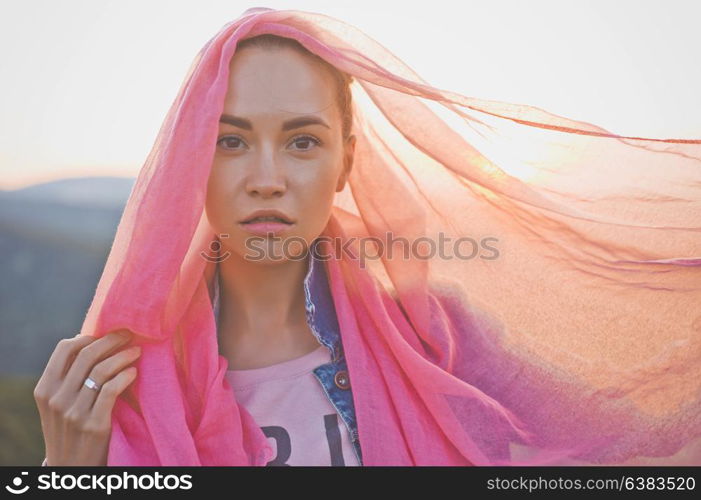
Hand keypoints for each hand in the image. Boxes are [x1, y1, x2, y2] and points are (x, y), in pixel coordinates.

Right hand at [33, 330, 140, 465]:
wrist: (71, 467)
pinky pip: (112, 389)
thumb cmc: (70, 428)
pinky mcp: (94, 424)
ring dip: (124, 356)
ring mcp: (74, 412)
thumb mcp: (58, 403)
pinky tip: (134, 373)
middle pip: (87, 354)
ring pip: (102, 370)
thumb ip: (68, 378)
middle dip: (112, 340)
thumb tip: (91, 341)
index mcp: (44, 389)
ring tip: (137, 352)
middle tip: (129, 335)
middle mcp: (56, 398)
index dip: (89, 336)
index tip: (107, 333)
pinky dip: (126, 375)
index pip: (64, 348)